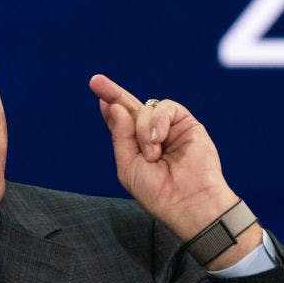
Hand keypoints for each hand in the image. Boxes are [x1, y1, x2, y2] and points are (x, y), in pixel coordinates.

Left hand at [89, 74, 260, 267]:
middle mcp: (152, 134)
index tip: (97, 90)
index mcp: (136, 147)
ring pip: (146, 109)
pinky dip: (158, 121)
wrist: (187, 200)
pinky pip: (166, 107)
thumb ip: (120, 136)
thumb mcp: (128, 166)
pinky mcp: (187, 123)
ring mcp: (169, 128)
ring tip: (152, 155)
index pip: (120, 122)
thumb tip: (114, 105)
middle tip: (96, 81)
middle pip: (130, 106)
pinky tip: (160, 140)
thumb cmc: (157, 192)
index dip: (109, 107)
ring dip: (143, 130)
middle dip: (113, 93)